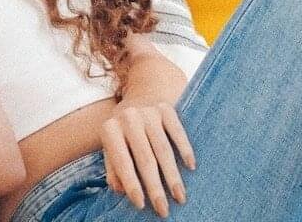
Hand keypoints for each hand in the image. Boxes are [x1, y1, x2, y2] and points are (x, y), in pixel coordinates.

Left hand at [101, 52, 195, 217]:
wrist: (141, 92)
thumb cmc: (124, 129)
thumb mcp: (112, 145)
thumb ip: (113, 167)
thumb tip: (121, 190)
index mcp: (110, 129)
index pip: (122, 163)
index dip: (132, 185)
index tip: (142, 205)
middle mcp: (129, 118)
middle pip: (145, 159)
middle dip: (156, 187)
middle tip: (164, 209)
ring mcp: (149, 112)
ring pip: (163, 149)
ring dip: (173, 176)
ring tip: (180, 196)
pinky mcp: (167, 108)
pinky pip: (178, 132)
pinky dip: (185, 150)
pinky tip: (191, 167)